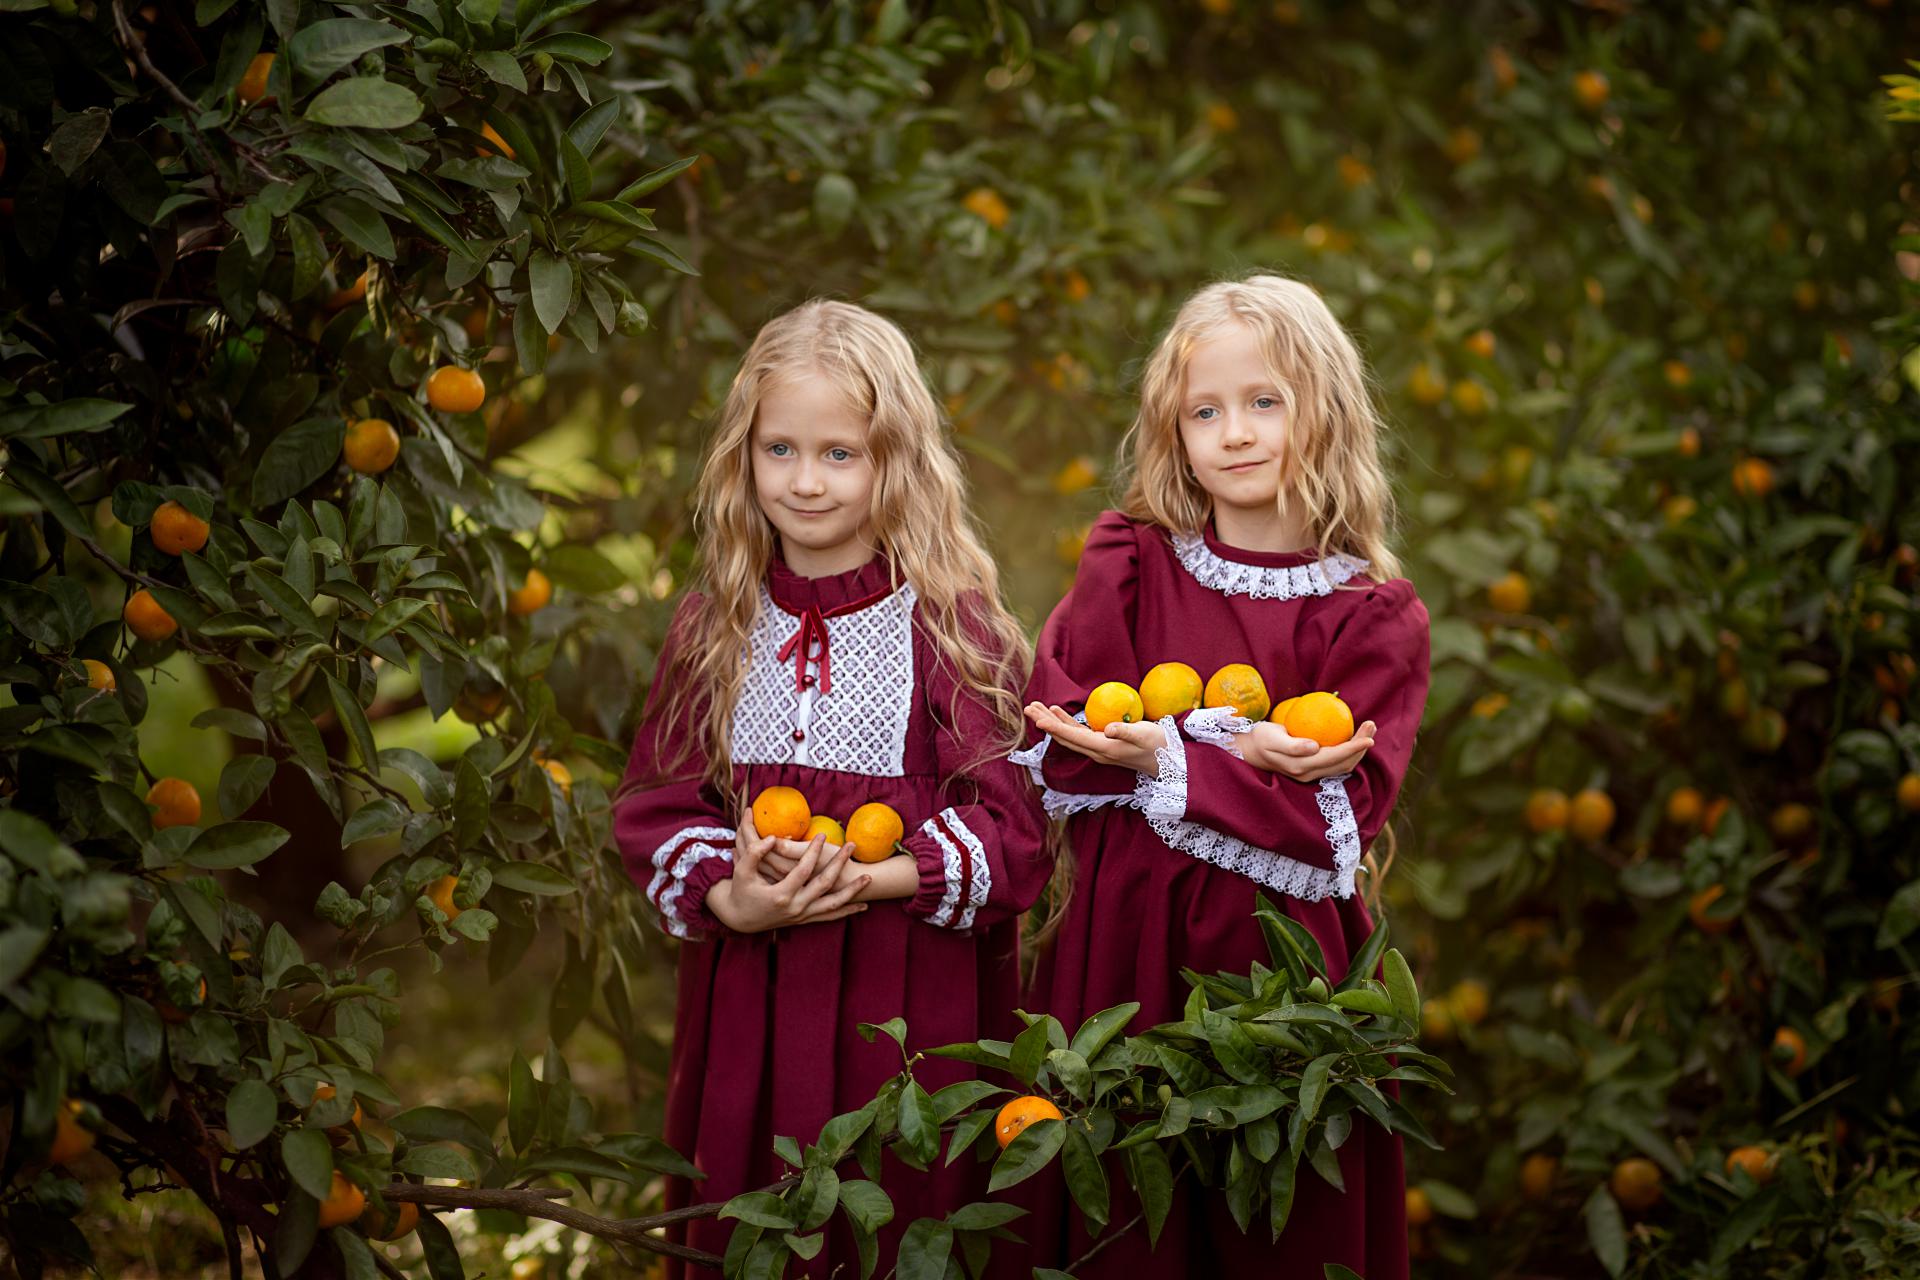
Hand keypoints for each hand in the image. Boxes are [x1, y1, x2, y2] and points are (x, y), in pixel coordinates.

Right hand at [708, 821, 869, 932]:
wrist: (740, 919)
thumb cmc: (741, 891)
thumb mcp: (742, 872)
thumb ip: (754, 854)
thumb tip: (772, 838)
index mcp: (780, 894)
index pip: (803, 869)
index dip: (813, 851)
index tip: (822, 835)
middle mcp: (795, 907)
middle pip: (824, 884)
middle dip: (840, 864)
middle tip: (851, 846)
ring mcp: (801, 915)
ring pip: (832, 904)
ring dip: (852, 892)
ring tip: (868, 878)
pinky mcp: (805, 920)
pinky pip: (829, 916)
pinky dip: (846, 911)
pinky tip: (862, 906)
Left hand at [1025, 702, 1165, 775]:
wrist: (1167, 761)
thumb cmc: (1157, 745)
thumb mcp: (1143, 734)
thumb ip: (1125, 731)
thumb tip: (1108, 729)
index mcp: (1103, 748)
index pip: (1073, 737)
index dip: (1054, 727)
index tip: (1037, 719)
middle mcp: (1096, 751)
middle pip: (1064, 737)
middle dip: (1045, 722)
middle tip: (1028, 708)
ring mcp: (1098, 749)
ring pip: (1069, 736)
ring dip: (1052, 722)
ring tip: (1036, 708)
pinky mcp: (1103, 745)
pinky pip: (1078, 734)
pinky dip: (1066, 723)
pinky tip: (1058, 713)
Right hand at [1234, 719, 1376, 781]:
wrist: (1251, 751)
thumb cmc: (1261, 738)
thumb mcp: (1272, 738)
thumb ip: (1293, 745)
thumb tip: (1314, 748)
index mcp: (1301, 766)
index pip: (1335, 758)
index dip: (1354, 748)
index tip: (1369, 736)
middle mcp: (1309, 774)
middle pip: (1344, 763)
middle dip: (1361, 746)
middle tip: (1371, 725)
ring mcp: (1311, 774)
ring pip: (1343, 766)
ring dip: (1358, 750)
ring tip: (1367, 729)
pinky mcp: (1312, 770)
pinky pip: (1337, 764)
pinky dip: (1349, 752)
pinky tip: (1353, 738)